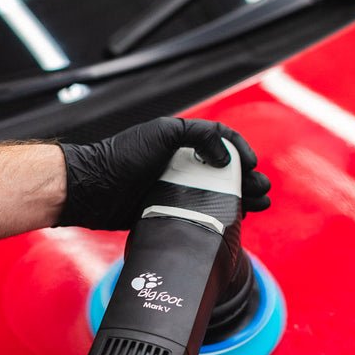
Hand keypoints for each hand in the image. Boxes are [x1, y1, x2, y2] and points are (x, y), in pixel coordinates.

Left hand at [57, 117, 269, 229]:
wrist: (91, 190)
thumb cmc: (120, 157)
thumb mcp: (162, 133)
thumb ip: (198, 135)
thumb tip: (224, 156)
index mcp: (181, 143)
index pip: (221, 144)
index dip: (241, 153)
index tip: (251, 165)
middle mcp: (180, 166)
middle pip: (225, 173)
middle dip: (248, 181)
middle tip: (263, 191)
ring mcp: (175, 191)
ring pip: (216, 196)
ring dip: (241, 199)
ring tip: (259, 205)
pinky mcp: (168, 214)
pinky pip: (199, 216)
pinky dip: (220, 218)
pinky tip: (235, 221)